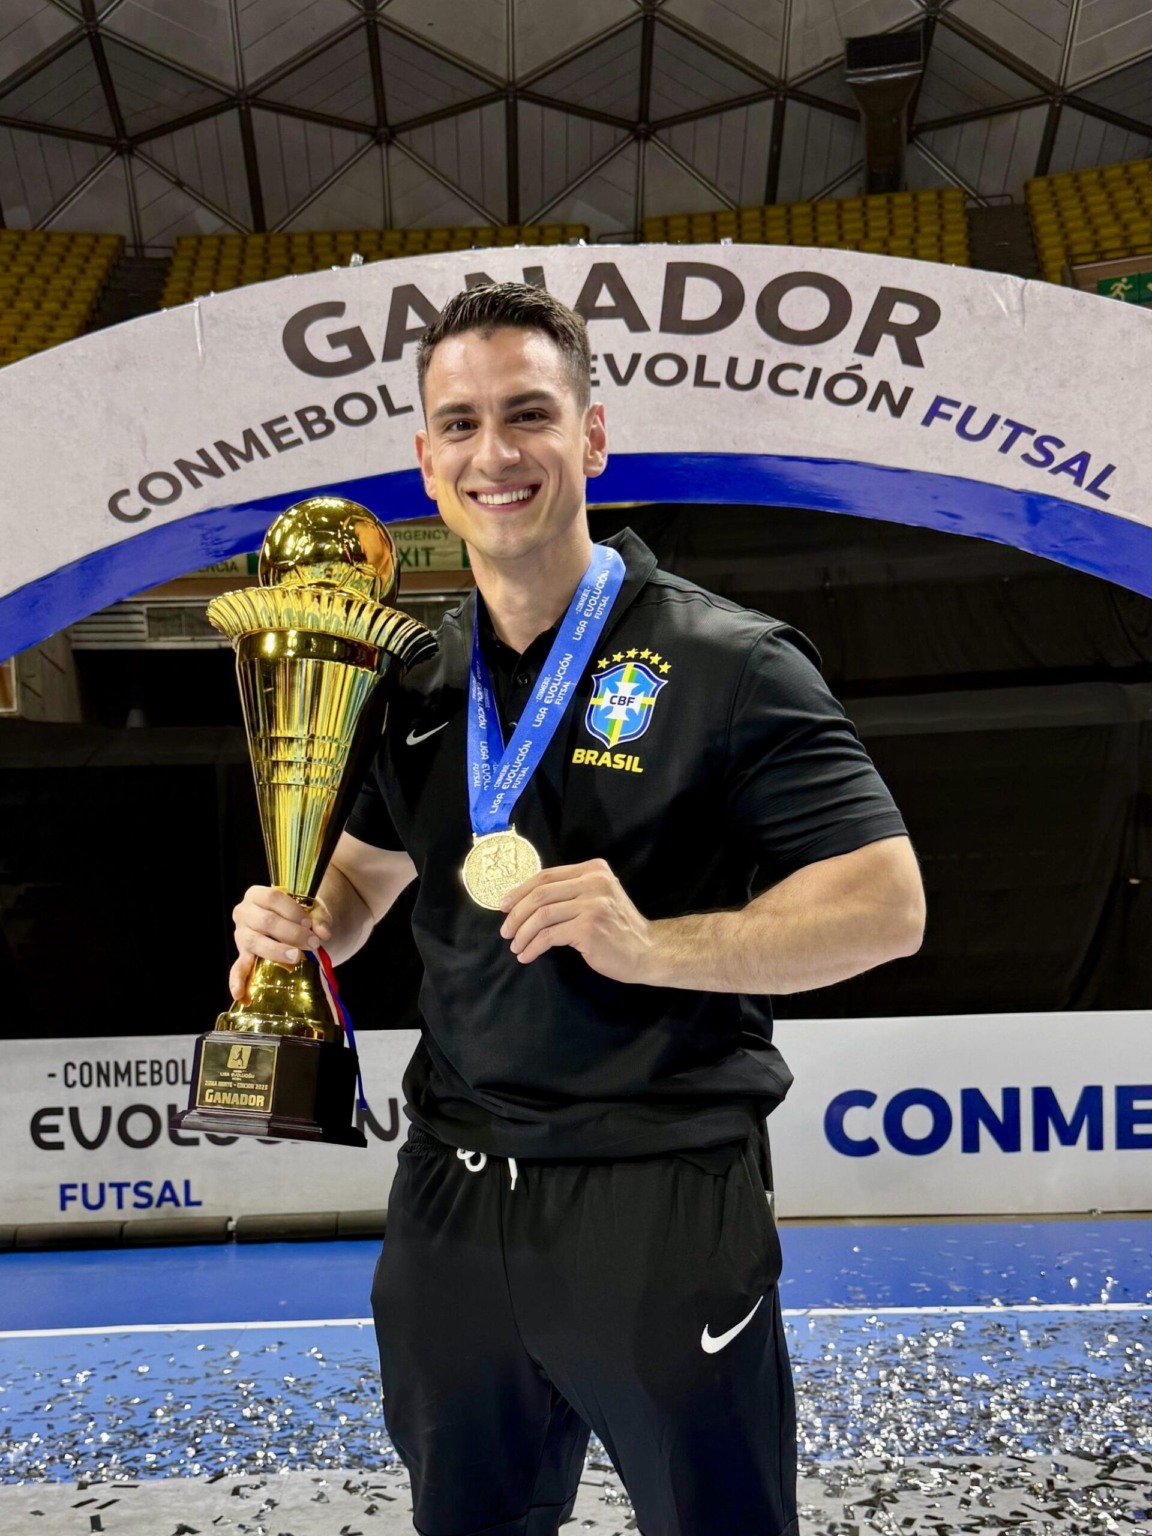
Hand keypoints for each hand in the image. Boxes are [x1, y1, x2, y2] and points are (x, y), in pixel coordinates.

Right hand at [229, 885, 332, 1000]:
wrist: (290, 921)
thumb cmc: (299, 912)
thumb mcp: (311, 910)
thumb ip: (318, 918)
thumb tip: (323, 933)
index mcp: (257, 895)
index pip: (272, 898)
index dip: (292, 911)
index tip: (308, 922)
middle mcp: (244, 912)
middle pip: (266, 921)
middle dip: (292, 933)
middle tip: (312, 943)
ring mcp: (242, 935)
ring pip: (255, 942)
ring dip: (277, 951)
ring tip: (296, 957)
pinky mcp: (243, 954)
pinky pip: (238, 968)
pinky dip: (238, 982)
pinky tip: (241, 995)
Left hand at [499, 859, 653, 981]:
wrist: (648, 951)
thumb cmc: (618, 928)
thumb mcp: (599, 897)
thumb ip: (572, 891)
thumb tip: (526, 900)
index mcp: (593, 870)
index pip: (546, 876)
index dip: (520, 890)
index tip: (504, 906)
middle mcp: (594, 882)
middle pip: (540, 894)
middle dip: (516, 914)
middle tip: (505, 931)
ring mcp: (592, 905)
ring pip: (541, 915)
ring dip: (522, 933)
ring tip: (515, 946)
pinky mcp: (588, 928)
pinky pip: (549, 936)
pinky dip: (533, 947)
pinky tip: (527, 955)